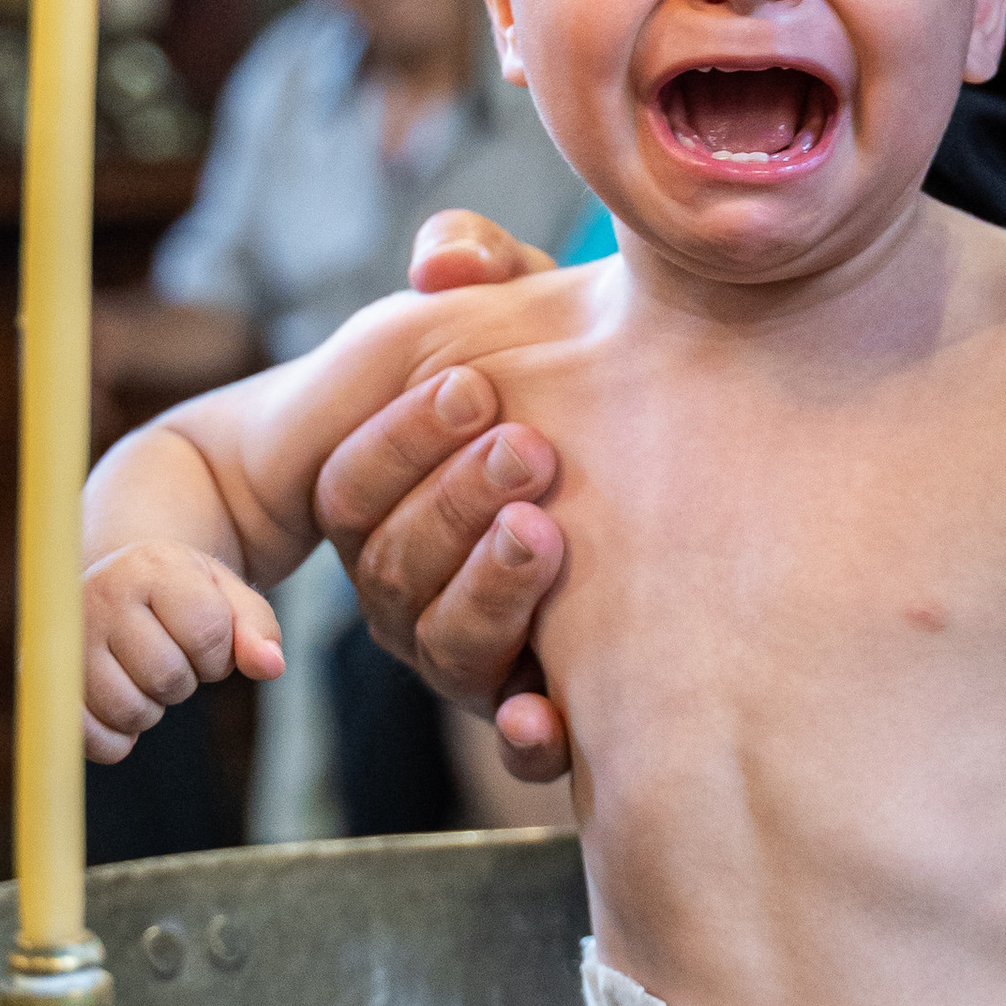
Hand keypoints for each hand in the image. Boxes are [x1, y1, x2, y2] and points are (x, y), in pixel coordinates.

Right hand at [81, 543, 283, 765]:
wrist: (113, 585)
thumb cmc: (179, 595)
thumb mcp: (224, 595)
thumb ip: (256, 627)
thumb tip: (272, 667)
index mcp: (152, 566)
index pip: (208, 633)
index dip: (219, 654)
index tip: (204, 642)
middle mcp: (101, 594)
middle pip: (168, 677)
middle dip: (185, 680)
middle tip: (170, 657)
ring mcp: (66, 641)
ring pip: (130, 711)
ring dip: (151, 708)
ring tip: (142, 675)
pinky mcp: (46, 684)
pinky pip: (90, 738)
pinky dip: (115, 740)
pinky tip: (118, 707)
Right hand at [309, 207, 572, 778]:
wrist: (653, 465)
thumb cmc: (552, 382)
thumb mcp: (520, 319)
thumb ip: (480, 270)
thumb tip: (445, 263)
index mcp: (384, 503)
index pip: (352, 485)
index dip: (403, 437)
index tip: (476, 385)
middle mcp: (410, 587)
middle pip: (391, 571)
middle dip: (455, 506)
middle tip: (529, 448)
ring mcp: (467, 653)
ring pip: (444, 647)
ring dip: (489, 595)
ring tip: (547, 536)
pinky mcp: (533, 707)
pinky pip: (515, 742)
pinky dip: (528, 733)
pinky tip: (548, 712)